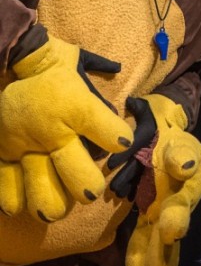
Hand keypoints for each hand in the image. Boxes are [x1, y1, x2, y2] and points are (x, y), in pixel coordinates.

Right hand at [0, 35, 132, 221]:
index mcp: (77, 107)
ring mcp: (25, 146)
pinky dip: (15, 201)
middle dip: (88, 189)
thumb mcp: (83, 70)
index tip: (123, 142)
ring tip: (57, 207)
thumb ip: (101, 94)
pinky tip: (22, 203)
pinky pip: (7, 188)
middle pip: (78, 178)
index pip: (110, 133)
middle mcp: (53, 131)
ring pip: (43, 193)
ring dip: (54, 204)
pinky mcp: (3, 151)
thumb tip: (119, 108)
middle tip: (90, 190)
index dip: (120, 141)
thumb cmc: (56, 67)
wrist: (14, 58)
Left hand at [108, 96, 157, 200]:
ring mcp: (154, 158)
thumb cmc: (155, 113)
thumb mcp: (147, 107)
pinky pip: (147, 178)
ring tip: (118, 194)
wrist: (173, 120)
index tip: (109, 165)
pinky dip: (139, 188)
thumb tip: (129, 101)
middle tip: (112, 188)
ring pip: (141, 174)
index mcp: (147, 135)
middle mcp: (151, 149)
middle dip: (125, 177)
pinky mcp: (154, 165)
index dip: (122, 155)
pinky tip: (130, 198)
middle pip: (137, 165)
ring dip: (130, 185)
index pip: (133, 146)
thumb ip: (138, 106)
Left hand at [121, 95, 200, 265]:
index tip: (171, 232)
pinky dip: (136, 247)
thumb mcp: (180, 143)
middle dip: (162, 255)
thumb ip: (181, 156)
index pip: (181, 208)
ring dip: (147, 256)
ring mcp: (157, 210)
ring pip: (153, 237)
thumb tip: (184, 167)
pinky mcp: (142, 209)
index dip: (176, 221)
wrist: (159, 134)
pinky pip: (139, 231)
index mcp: (187, 189)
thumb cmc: (173, 141)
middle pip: (168, 234)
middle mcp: (174, 205)